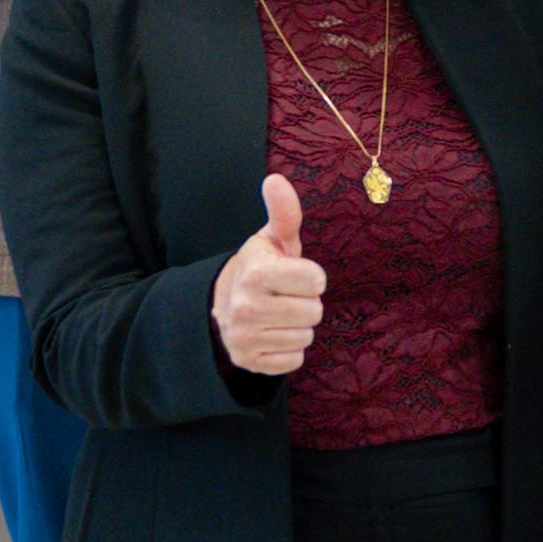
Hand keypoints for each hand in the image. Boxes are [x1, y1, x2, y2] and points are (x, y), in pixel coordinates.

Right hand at [212, 173, 327, 375]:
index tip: (294, 273)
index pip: (317, 280)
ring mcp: (244, 337)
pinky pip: (294, 360)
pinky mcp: (248, 362)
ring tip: (279, 313)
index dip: (312, 276)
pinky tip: (273, 333)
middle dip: (306, 302)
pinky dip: (289, 349)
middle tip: (286, 295)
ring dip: (298, 325)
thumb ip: (283, 212)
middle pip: (314, 311)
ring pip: (306, 336)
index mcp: (254, 273)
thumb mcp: (273, 239)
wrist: (225, 303)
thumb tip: (275, 179)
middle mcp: (244, 307)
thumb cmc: (262, 267)